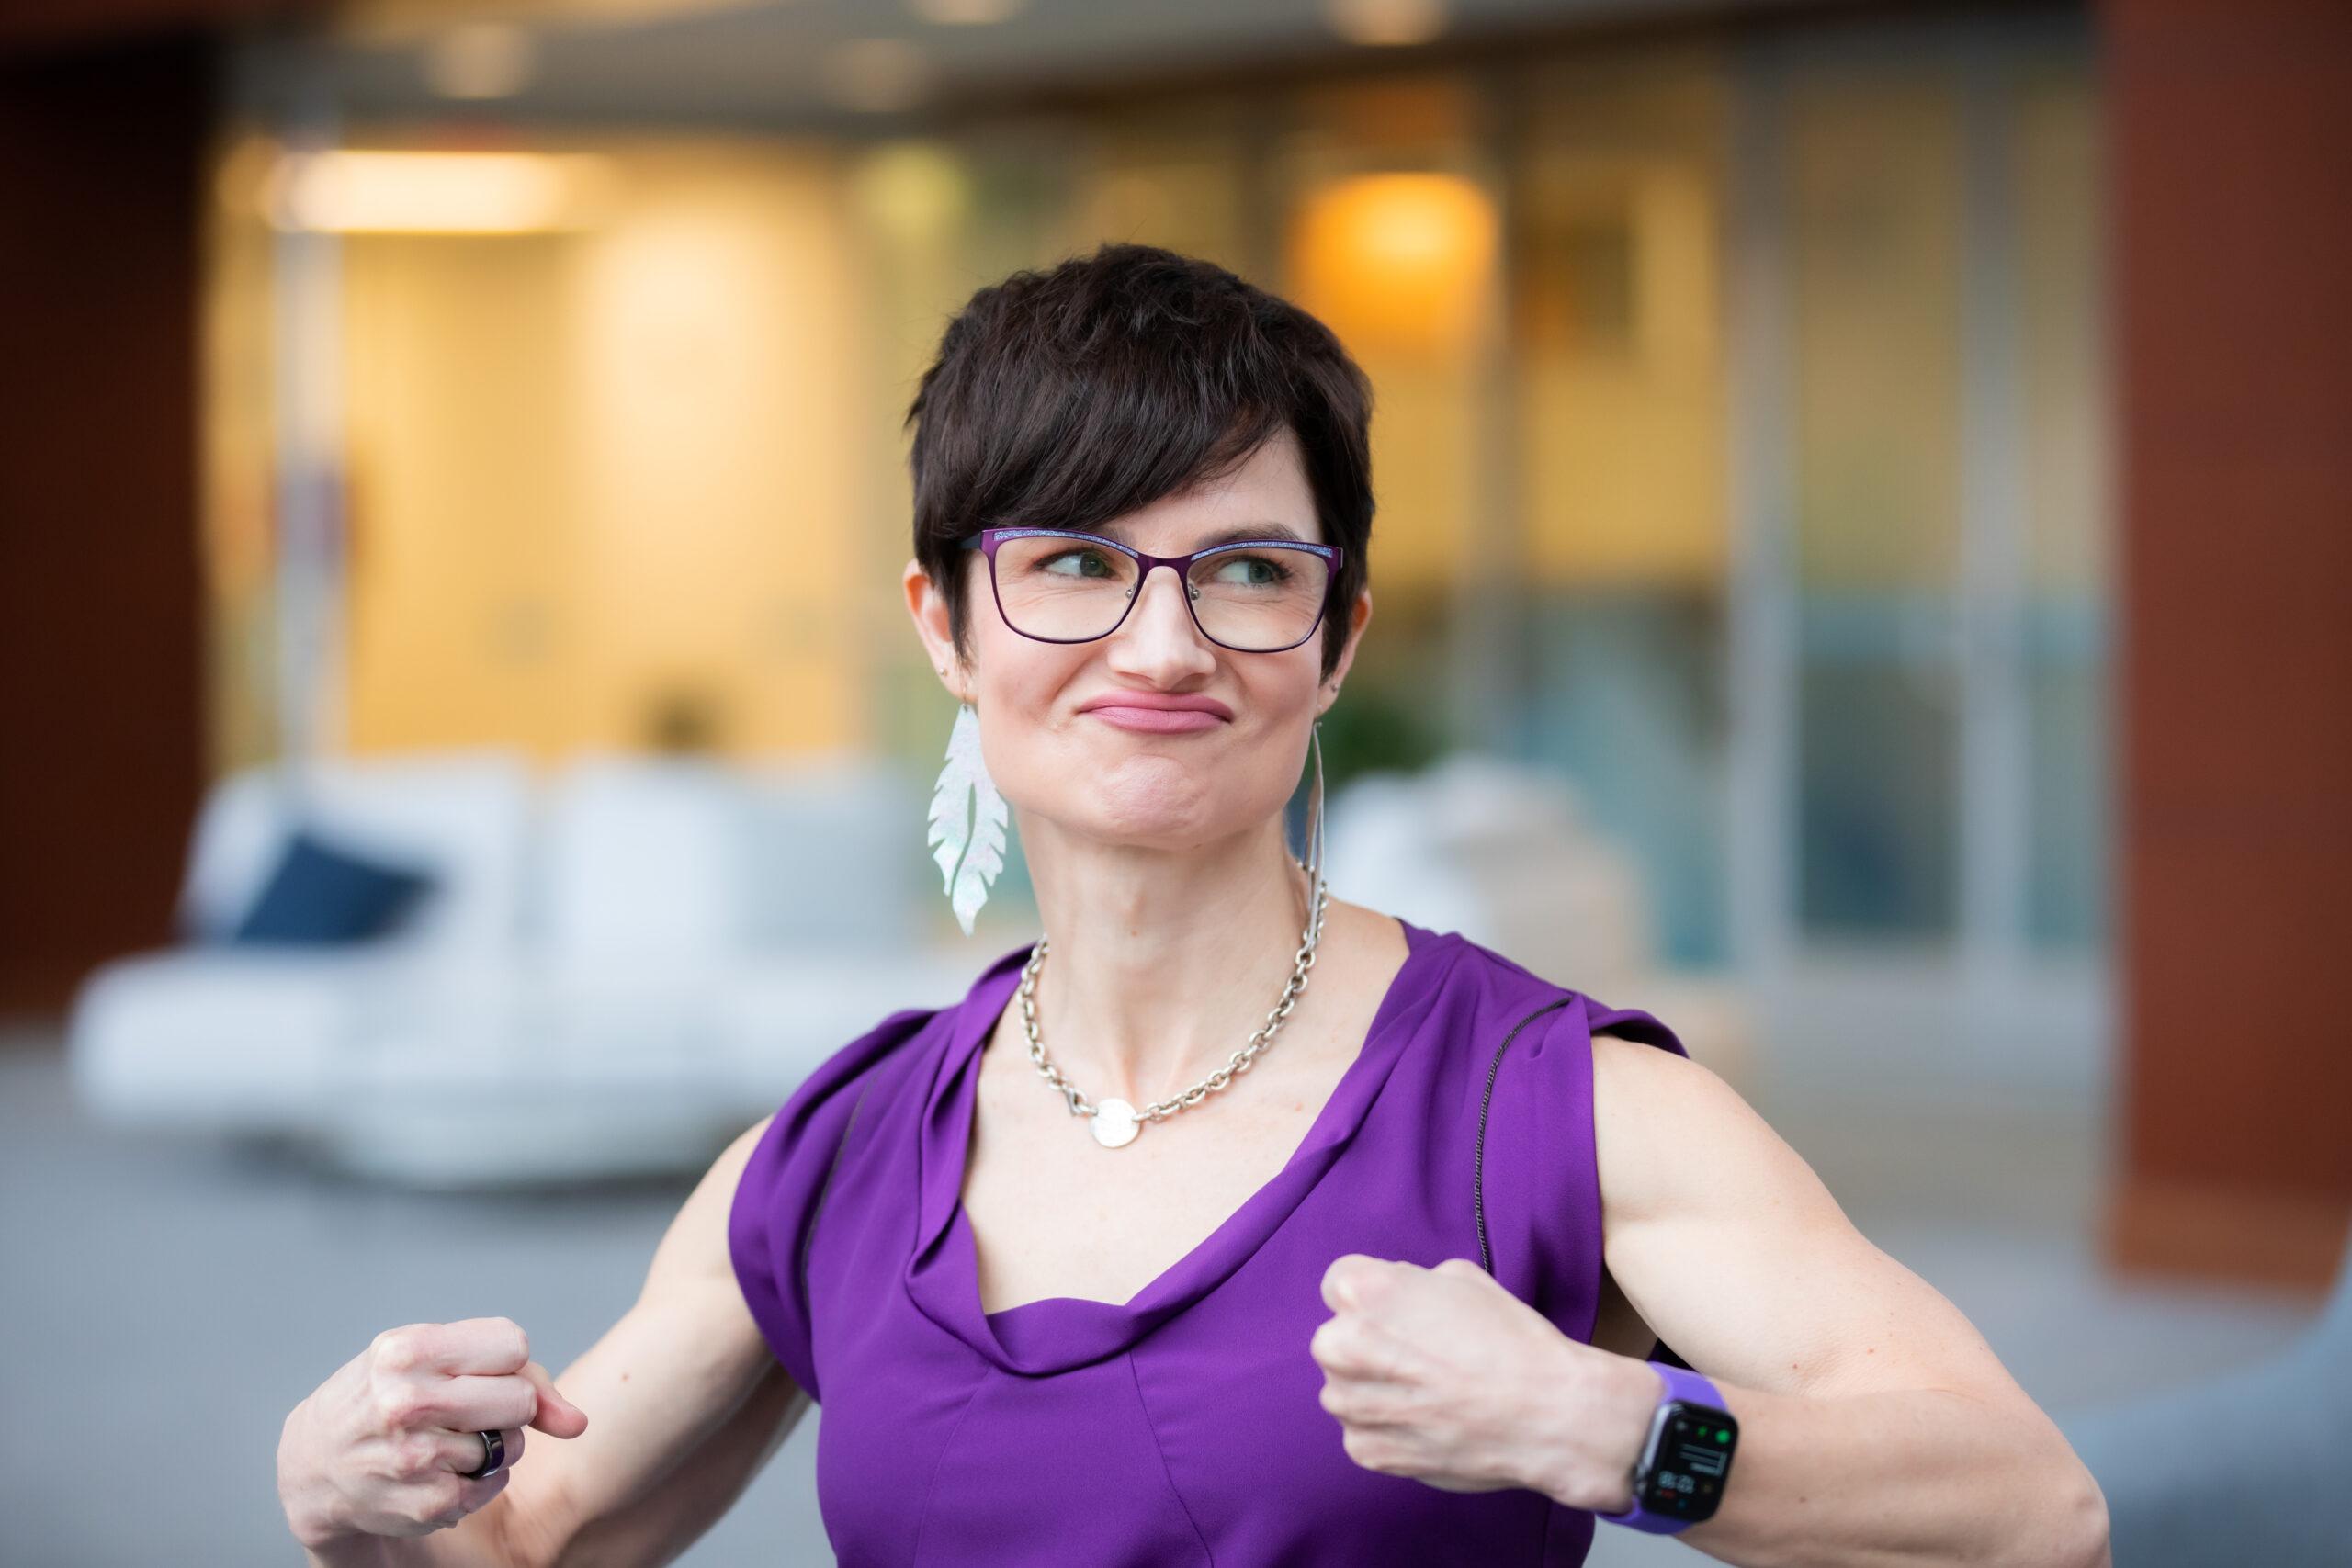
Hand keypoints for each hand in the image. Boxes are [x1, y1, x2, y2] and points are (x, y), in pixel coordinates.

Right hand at [278, 1316, 589, 1549]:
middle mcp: (405, 1401)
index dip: (504, 1362)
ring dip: (490, 1446)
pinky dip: (477, 1481)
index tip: (473, 1371)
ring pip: (511, 1445)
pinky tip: (437, 1472)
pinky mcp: (427, 1504)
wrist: (313, 1465)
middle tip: (464, 1410)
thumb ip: (520, 1375)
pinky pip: (495, 1485)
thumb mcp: (431, 1358)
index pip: (514, 1344)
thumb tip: (578, 1423)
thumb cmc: (386, 1396)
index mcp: (407, 1349)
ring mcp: (415, 1457)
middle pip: (520, 1399)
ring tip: (444, 1441)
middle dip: (504, 1405)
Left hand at [1310, 1255, 1658, 1508]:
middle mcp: (1343, 1346)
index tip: (1401, 1313)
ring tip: (1428, 1394)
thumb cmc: (1510, 1339)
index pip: (1339, 1284)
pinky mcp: (1365, 1451)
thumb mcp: (1461, 1278)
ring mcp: (1350, 1405)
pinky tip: (1429, 1424)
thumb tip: (1397, 1298)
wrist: (1546, 1414)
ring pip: (1344, 1388)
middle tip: (1417, 1357)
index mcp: (1365, 1292)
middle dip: (1367, 1345)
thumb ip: (1411, 1283)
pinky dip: (1387, 1430)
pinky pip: (1361, 1432)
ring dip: (1372, 1390)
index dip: (1374, 1297)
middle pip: (1335, 1339)